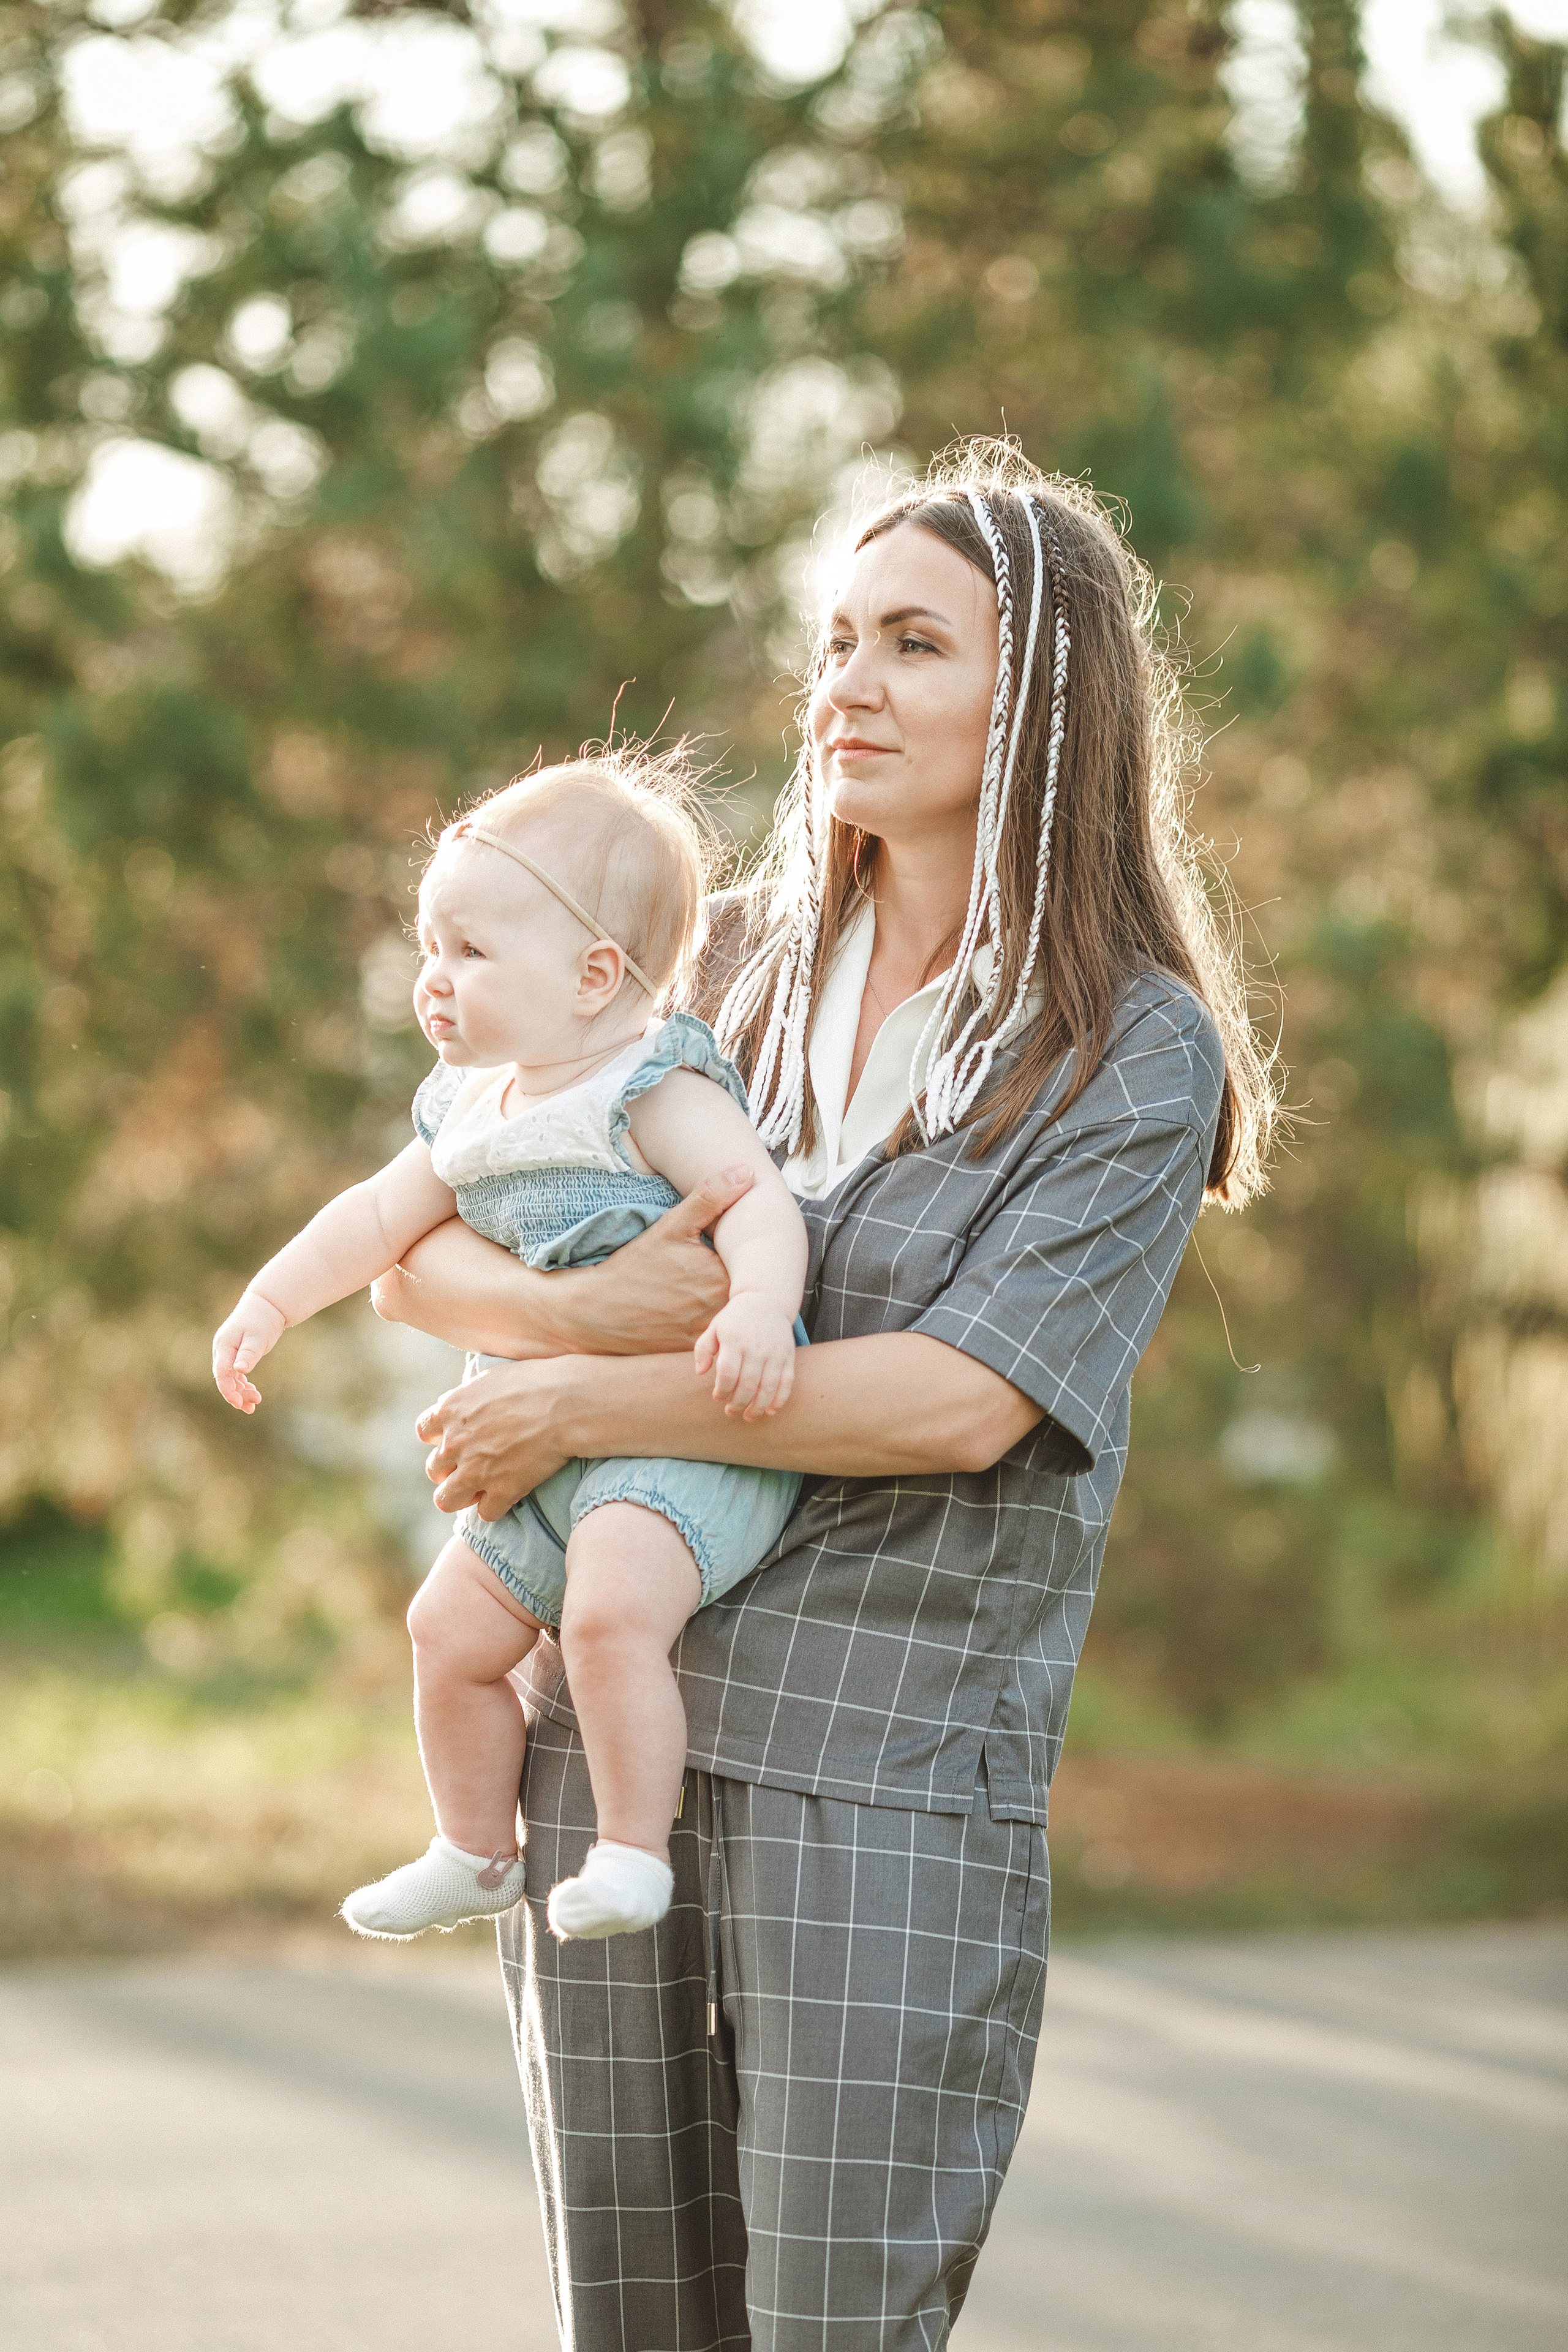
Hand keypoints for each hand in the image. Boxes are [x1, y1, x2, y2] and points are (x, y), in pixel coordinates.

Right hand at [212, 1291, 286, 1412]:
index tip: (239, 1403)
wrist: (268, 1305)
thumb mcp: (258, 1337)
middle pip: (225, 1378)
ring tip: (256, 1401)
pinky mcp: (236, 1353)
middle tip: (254, 1404)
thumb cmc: (263, 1319)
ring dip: (241, 1391)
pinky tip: (252, 1392)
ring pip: (230, 1378)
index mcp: (224, 1345)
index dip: (228, 1391)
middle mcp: (223, 1350)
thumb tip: (239, 1370)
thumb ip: (248, 1354)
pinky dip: (243, 1384)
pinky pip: (236, 1373)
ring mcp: (228, 1352)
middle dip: (237, 1394)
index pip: (221, 1373)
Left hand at [416, 1359, 574, 1519]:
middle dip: (451, 1471)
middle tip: (473, 1467)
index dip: (440, 1438)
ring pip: (446, 1500)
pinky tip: (510, 1495)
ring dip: (462, 1496)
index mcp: (450, 1411)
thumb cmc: (535, 1383)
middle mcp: (455, 1443)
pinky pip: (486, 1513)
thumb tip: (455, 1405)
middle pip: (434, 1470)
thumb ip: (467, 1396)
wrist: (567, 1404)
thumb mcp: (491, 1378)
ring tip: (482, 1490)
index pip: (424, 1432)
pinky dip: (497, 1506)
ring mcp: (475, 1470)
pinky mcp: (501, 1491)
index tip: (457, 1439)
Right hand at [571, 1164, 750, 1352]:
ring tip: (706, 1286)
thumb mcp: (672, 1226)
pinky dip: (714, 1324)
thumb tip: (746, 1172)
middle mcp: (720, 1309)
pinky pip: (716, 1335)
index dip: (751, 1253)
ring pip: (734, 1314)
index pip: (756, 1264)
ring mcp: (708, 1332)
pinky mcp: (694, 1348)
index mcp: (723, 1276)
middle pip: (748, 1292)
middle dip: (743, 1277)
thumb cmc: (634, 1265)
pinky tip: (694, 1308)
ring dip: (730, 1301)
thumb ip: (711, 1197)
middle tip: (721, 1264)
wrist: (595, 1310)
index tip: (745, 1245)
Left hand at [693, 1292, 797, 1420]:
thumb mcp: (715, 1327)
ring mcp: (775, 1353)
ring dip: (758, 1407)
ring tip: (749, 1416)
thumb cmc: (736, 1319)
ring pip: (768, 1387)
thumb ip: (703, 1349)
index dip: (722, 1390)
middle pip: (748, 1384)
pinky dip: (780, 1400)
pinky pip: (787, 1382)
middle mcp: (757, 1347)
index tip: (717, 1397)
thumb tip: (700, 1372)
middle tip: (730, 1412)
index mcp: (735, 1340)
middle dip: (738, 1403)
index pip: (728, 1373)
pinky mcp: (788, 1356)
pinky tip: (770, 1411)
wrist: (767, 1301)